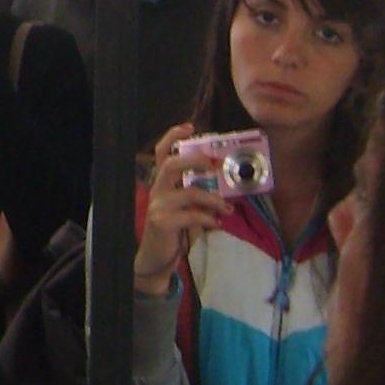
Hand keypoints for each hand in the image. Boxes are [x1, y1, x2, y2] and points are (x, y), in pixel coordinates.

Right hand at [133, 126, 215, 288]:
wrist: (156, 258)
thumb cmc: (173, 229)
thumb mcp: (183, 208)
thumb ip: (196, 195)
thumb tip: (224, 188)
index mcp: (162, 183)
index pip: (161, 153)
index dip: (173, 137)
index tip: (190, 127)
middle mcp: (157, 190)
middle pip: (171, 164)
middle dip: (195, 160)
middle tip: (215, 166)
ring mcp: (158, 206)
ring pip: (189, 192)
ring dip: (213, 199)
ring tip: (228, 208)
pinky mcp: (163, 223)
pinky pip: (192, 215)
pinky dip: (209, 218)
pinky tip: (217, 223)